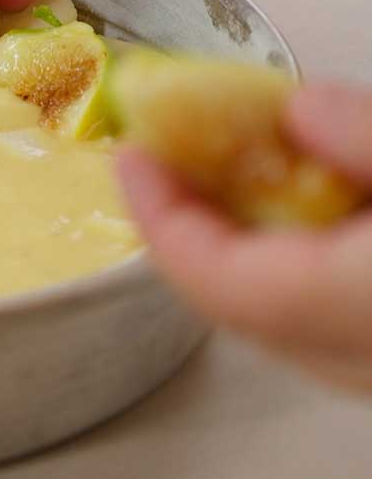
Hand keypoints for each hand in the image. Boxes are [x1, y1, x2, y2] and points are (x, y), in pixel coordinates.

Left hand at [118, 83, 371, 392]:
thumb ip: (371, 138)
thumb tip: (299, 109)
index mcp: (356, 308)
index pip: (216, 278)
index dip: (160, 216)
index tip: (131, 156)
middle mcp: (355, 361)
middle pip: (228, 300)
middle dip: (183, 224)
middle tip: (164, 157)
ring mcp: (370, 369)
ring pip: (267, 317)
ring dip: (229, 244)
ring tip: (216, 174)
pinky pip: (312, 323)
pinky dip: (281, 265)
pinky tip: (291, 212)